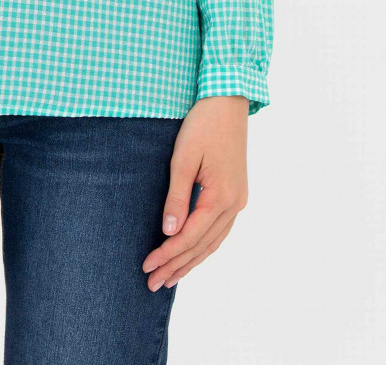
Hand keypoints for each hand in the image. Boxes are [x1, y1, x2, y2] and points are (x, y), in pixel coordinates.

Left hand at [142, 95, 249, 291]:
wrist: (228, 101)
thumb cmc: (202, 125)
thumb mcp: (183, 158)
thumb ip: (177, 197)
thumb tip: (168, 232)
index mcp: (222, 197)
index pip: (190, 236)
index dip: (167, 254)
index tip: (147, 266)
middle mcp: (235, 204)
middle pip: (203, 246)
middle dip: (177, 266)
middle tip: (152, 284)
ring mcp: (239, 201)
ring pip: (214, 242)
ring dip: (191, 261)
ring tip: (170, 278)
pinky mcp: (236, 194)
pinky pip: (219, 231)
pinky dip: (204, 246)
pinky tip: (192, 254)